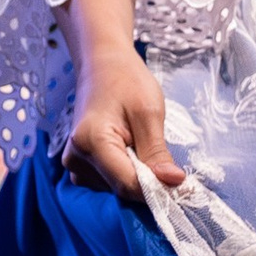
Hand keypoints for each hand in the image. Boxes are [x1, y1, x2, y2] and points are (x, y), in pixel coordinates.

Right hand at [63, 48, 179, 200]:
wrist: (102, 66)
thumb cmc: (126, 81)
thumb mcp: (148, 113)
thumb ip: (157, 152)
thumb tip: (173, 183)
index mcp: (90, 142)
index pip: (127, 184)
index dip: (157, 189)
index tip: (181, 183)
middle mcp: (76, 158)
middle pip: (120, 189)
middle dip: (148, 183)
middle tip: (167, 162)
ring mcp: (74, 164)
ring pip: (116, 189)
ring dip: (138, 178)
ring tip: (144, 148)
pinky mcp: (79, 165)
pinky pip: (108, 182)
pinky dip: (127, 174)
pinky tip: (133, 153)